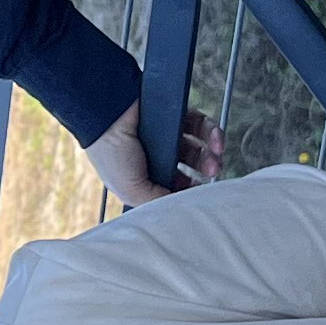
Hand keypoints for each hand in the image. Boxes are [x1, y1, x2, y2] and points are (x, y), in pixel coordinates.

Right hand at [81, 104, 225, 208]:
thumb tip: (182, 211)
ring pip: (198, 146)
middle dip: (205, 171)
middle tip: (213, 171)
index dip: (190, 191)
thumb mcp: (132, 191)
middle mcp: (156, 157)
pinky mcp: (174, 114)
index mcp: (144, 178)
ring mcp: (166, 135)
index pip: (174, 188)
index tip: (200, 192)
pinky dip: (211, 131)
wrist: (110, 113)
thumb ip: (157, 203)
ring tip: (216, 156)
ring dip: (211, 153)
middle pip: (190, 167)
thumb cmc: (111, 153)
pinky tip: (214, 139)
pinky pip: (200, 123)